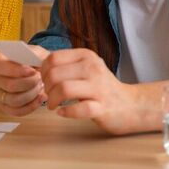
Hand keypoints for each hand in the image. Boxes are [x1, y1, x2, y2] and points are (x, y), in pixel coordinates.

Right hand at [0, 45, 48, 115]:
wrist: (34, 69)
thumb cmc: (33, 60)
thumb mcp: (35, 52)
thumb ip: (35, 56)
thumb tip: (37, 65)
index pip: (2, 67)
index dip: (19, 71)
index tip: (33, 71)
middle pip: (10, 86)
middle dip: (29, 83)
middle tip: (40, 78)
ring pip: (14, 100)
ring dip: (31, 94)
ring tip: (41, 87)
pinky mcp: (4, 106)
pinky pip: (16, 111)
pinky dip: (31, 106)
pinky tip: (41, 97)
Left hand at [41, 48, 165, 134]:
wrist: (129, 105)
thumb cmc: (101, 87)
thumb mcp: (86, 68)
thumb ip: (66, 65)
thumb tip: (38, 65)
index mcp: (86, 56)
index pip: (53, 58)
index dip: (43, 72)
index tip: (45, 82)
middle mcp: (93, 68)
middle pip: (55, 75)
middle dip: (46, 88)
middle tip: (49, 96)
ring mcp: (99, 88)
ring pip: (63, 89)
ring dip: (52, 100)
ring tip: (53, 105)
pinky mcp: (103, 107)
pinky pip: (78, 109)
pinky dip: (66, 112)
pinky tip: (62, 113)